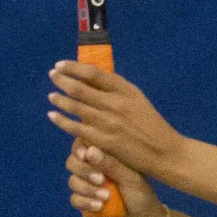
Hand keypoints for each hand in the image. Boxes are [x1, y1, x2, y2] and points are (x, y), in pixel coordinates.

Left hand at [48, 61, 183, 178]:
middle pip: (80, 88)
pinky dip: (62, 121)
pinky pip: (77, 128)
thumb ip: (116, 90)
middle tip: (52, 75)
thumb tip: (92, 79)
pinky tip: (53, 115)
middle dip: (62, 80)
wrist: (165, 152)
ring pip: (76, 106)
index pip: (93, 73)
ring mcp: (108, 123)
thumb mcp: (137, 100)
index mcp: (124, 90)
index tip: (61, 64)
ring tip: (51, 95)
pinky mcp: (104, 141)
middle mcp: (115, 103)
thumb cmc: (151, 125)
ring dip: (59, 99)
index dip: (73, 67)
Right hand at [66, 142, 167, 216]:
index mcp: (105, 158)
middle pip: (72, 162)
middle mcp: (93, 170)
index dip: (79, 148)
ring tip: (106, 197)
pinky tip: (100, 207)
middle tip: (101, 179)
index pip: (84, 145)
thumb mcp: (130, 178)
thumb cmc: (142, 197)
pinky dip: (85, 202)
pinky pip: (75, 200)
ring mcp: (88, 188)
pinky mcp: (84, 205)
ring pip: (72, 181)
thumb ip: (111, 164)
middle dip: (84, 170)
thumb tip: (89, 150)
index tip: (85, 155)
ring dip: (87, 188)